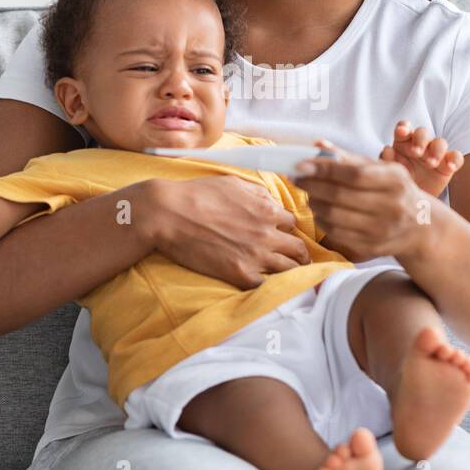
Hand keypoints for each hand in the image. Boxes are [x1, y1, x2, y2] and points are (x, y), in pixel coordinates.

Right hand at [145, 175, 312, 288]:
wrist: (169, 213)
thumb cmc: (197, 194)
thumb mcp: (233, 183)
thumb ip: (258, 194)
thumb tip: (272, 202)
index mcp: (267, 209)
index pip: (292, 223)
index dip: (287, 229)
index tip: (283, 236)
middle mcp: (267, 232)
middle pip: (299, 248)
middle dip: (300, 254)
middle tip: (297, 260)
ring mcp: (255, 255)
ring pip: (290, 269)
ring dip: (290, 272)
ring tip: (288, 276)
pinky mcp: (240, 273)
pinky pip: (266, 285)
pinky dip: (266, 285)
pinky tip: (262, 284)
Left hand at [294, 138, 440, 262]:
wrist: (421, 226)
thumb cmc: (394, 190)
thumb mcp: (381, 169)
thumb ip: (349, 157)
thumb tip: (318, 145)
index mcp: (395, 180)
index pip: (353, 174)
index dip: (323, 169)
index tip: (300, 165)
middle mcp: (392, 206)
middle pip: (340, 195)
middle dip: (312, 185)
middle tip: (297, 178)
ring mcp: (382, 229)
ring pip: (334, 216)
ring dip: (314, 202)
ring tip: (309, 193)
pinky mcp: (372, 247)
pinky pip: (336, 233)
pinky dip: (322, 220)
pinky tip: (320, 210)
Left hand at [379, 120, 463, 196]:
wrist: (411, 205)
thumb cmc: (397, 185)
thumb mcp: (389, 175)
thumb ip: (387, 161)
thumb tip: (387, 149)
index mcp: (402, 142)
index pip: (403, 128)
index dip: (403, 127)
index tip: (401, 132)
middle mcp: (420, 144)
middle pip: (422, 133)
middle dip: (420, 140)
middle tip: (416, 152)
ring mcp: (435, 153)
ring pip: (440, 142)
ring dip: (436, 150)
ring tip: (431, 163)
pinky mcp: (448, 164)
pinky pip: (456, 157)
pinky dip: (455, 160)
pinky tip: (450, 167)